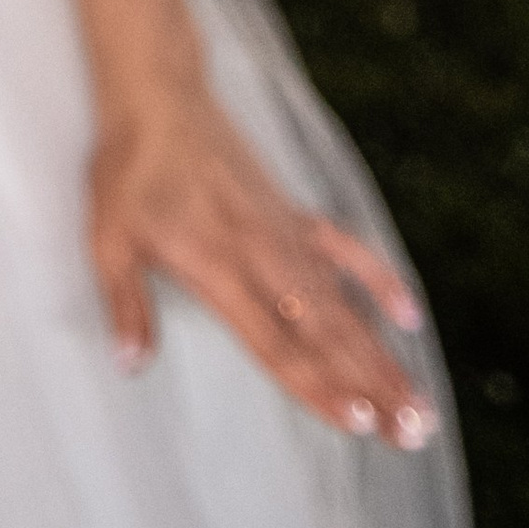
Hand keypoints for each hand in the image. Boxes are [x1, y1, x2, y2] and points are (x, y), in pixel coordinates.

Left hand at [88, 89, 437, 447]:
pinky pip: (346, 248)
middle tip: (415, 432)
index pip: (278, 345)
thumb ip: (126, 305)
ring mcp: (285, 233)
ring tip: (419, 400)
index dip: (321, 387)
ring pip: (344, 304)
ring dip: (382, 353)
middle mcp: (263, 257)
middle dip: (373, 386)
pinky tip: (408, 313)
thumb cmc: (128, 170)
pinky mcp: (293, 211)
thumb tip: (129, 366)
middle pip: (327, 336)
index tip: (363, 423)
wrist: (158, 95)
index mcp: (220, 270)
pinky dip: (379, 278)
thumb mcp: (108, 238)